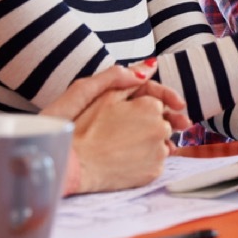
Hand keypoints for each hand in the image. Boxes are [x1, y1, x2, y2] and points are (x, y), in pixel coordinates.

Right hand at [41, 63, 183, 193]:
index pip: (159, 103)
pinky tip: (126, 159)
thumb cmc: (84, 128)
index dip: (144, 108)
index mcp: (150, 107)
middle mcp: (160, 128)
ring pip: (162, 143)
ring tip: (124, 146)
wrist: (73, 165)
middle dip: (150, 124)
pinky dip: (147, 159)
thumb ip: (130, 78)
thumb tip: (151, 65)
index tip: (135, 115)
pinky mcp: (154, 172)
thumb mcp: (104, 96)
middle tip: (126, 131)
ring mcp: (159, 152)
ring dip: (151, 142)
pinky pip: (157, 162)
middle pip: (164, 123)